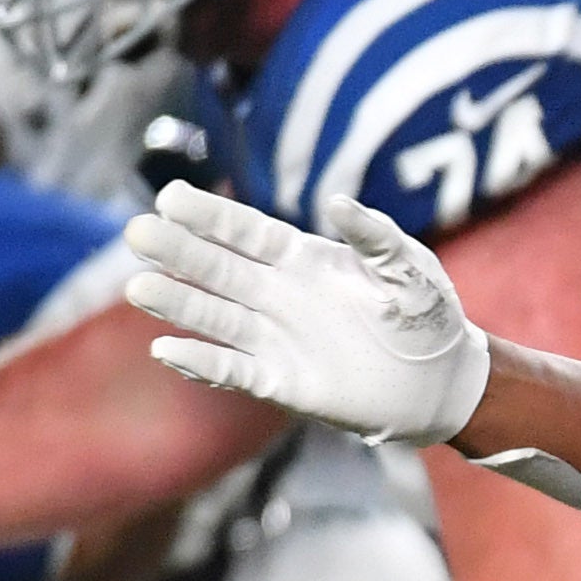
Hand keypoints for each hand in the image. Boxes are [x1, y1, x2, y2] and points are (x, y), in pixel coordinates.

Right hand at [123, 181, 492, 444]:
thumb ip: (376, 236)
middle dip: (179, 252)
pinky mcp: (281, 382)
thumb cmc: (429, 317)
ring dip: (178, 303)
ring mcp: (276, 339)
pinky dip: (202, 363)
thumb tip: (337, 202)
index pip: (246, 231)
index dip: (210, 216)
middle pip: (218, 269)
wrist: (442, 383)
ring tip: (138, 287)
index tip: (171, 197)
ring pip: (216, 317)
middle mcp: (279, 295)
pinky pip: (233, 370)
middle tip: (138, 232)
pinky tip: (167, 349)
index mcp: (304, 260)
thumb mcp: (410, 269)